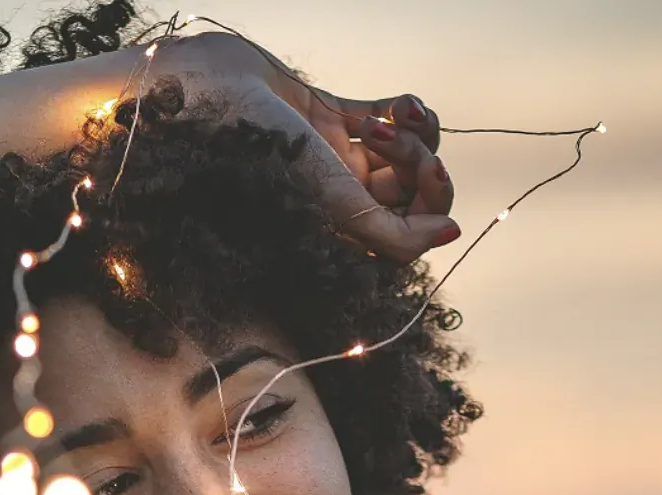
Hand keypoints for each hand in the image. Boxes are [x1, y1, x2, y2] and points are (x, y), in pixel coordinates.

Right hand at [156, 32, 457, 260]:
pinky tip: (397, 103)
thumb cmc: (258, 151)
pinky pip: (387, 116)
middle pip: (412, 192)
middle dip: (422, 166)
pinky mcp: (329, 114)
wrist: (209, 93)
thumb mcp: (333, 202)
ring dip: (412, 132)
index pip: (408, 232)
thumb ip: (393, 232)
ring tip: (389, 117)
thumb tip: (451, 235)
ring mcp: (335, 153)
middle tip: (410, 149)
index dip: (431, 207)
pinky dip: (404, 108)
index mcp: (336, 225)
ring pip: (406, 150)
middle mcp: (338, 195)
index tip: (430, 175)